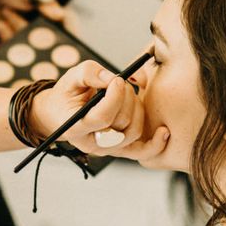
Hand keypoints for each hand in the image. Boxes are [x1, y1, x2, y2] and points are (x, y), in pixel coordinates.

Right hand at [30, 60, 169, 162]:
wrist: (62, 115)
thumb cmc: (67, 96)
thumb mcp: (71, 78)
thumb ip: (89, 73)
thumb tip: (111, 79)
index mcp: (75, 128)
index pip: (102, 118)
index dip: (114, 97)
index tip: (117, 80)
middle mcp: (92, 144)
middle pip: (121, 124)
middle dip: (126, 97)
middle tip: (120, 82)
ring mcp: (107, 149)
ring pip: (134, 132)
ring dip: (137, 107)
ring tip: (128, 93)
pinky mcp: (120, 149)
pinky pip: (141, 152)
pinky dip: (155, 144)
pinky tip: (163, 131)